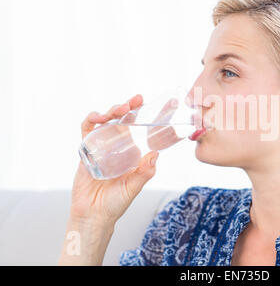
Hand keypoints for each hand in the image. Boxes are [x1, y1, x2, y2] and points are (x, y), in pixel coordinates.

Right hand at [70, 94, 159, 225]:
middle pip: (121, 121)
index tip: (154, 105)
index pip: (137, 129)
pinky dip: (91, 121)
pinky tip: (97, 118)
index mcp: (130, 153)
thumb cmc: (116, 203)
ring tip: (120, 109)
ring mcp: (100, 147)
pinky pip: (86, 132)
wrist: (94, 216)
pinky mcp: (85, 151)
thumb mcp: (134, 187)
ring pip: (105, 122)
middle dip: (128, 107)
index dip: (143, 116)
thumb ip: (145, 172)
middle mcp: (116, 147)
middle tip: (137, 100)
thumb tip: (156, 154)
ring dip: (112, 111)